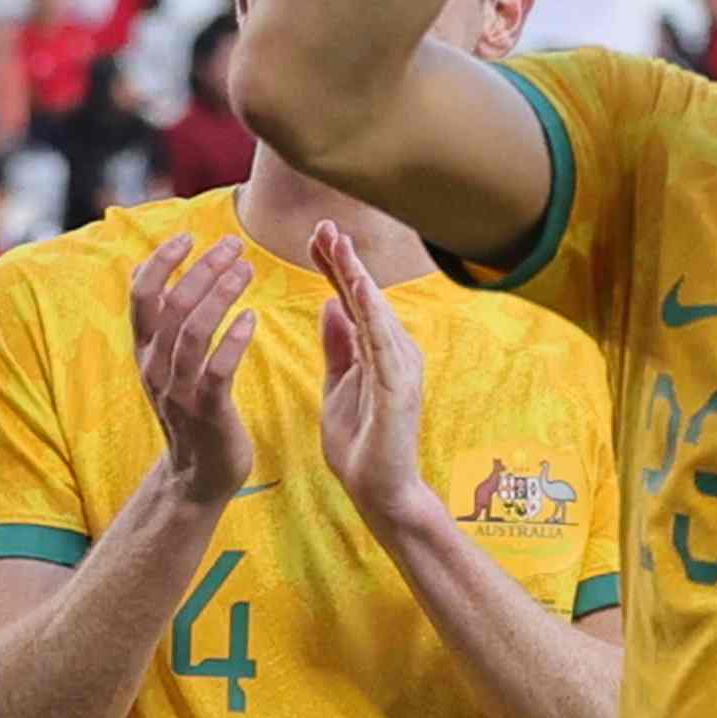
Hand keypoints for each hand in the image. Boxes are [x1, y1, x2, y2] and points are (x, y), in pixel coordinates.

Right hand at [126, 229, 267, 496]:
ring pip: (193, 331)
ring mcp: (180, 390)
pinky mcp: (207, 411)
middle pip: (172, 304)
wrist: (196, 476)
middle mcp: (156, 367)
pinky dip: (234, 340)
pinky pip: (217, 370)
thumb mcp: (169, 365)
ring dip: (221, 294)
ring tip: (246, 269)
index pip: (141, 294)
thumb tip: (167, 272)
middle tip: (234, 245)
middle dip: (202, 268)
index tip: (187, 236)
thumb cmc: (192, 411)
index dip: (161, 261)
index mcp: (145, 351)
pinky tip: (252, 318)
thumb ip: (168, 324)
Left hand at [299, 227, 438, 524]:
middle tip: (324, 224)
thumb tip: (332, 305)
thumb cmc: (363, 445)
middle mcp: (395, 352)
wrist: (381, 493)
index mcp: (376, 351)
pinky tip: (359, 288)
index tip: (316, 235)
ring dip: (358, 277)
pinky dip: (372, 314)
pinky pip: (383, 344)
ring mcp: (400, 368)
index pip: (353, 300)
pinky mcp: (400, 388)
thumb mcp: (339, 387)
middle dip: (346, 260)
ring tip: (339, 244)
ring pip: (376, 312)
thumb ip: (339, 348)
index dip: (336, 267)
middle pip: (366, 297)